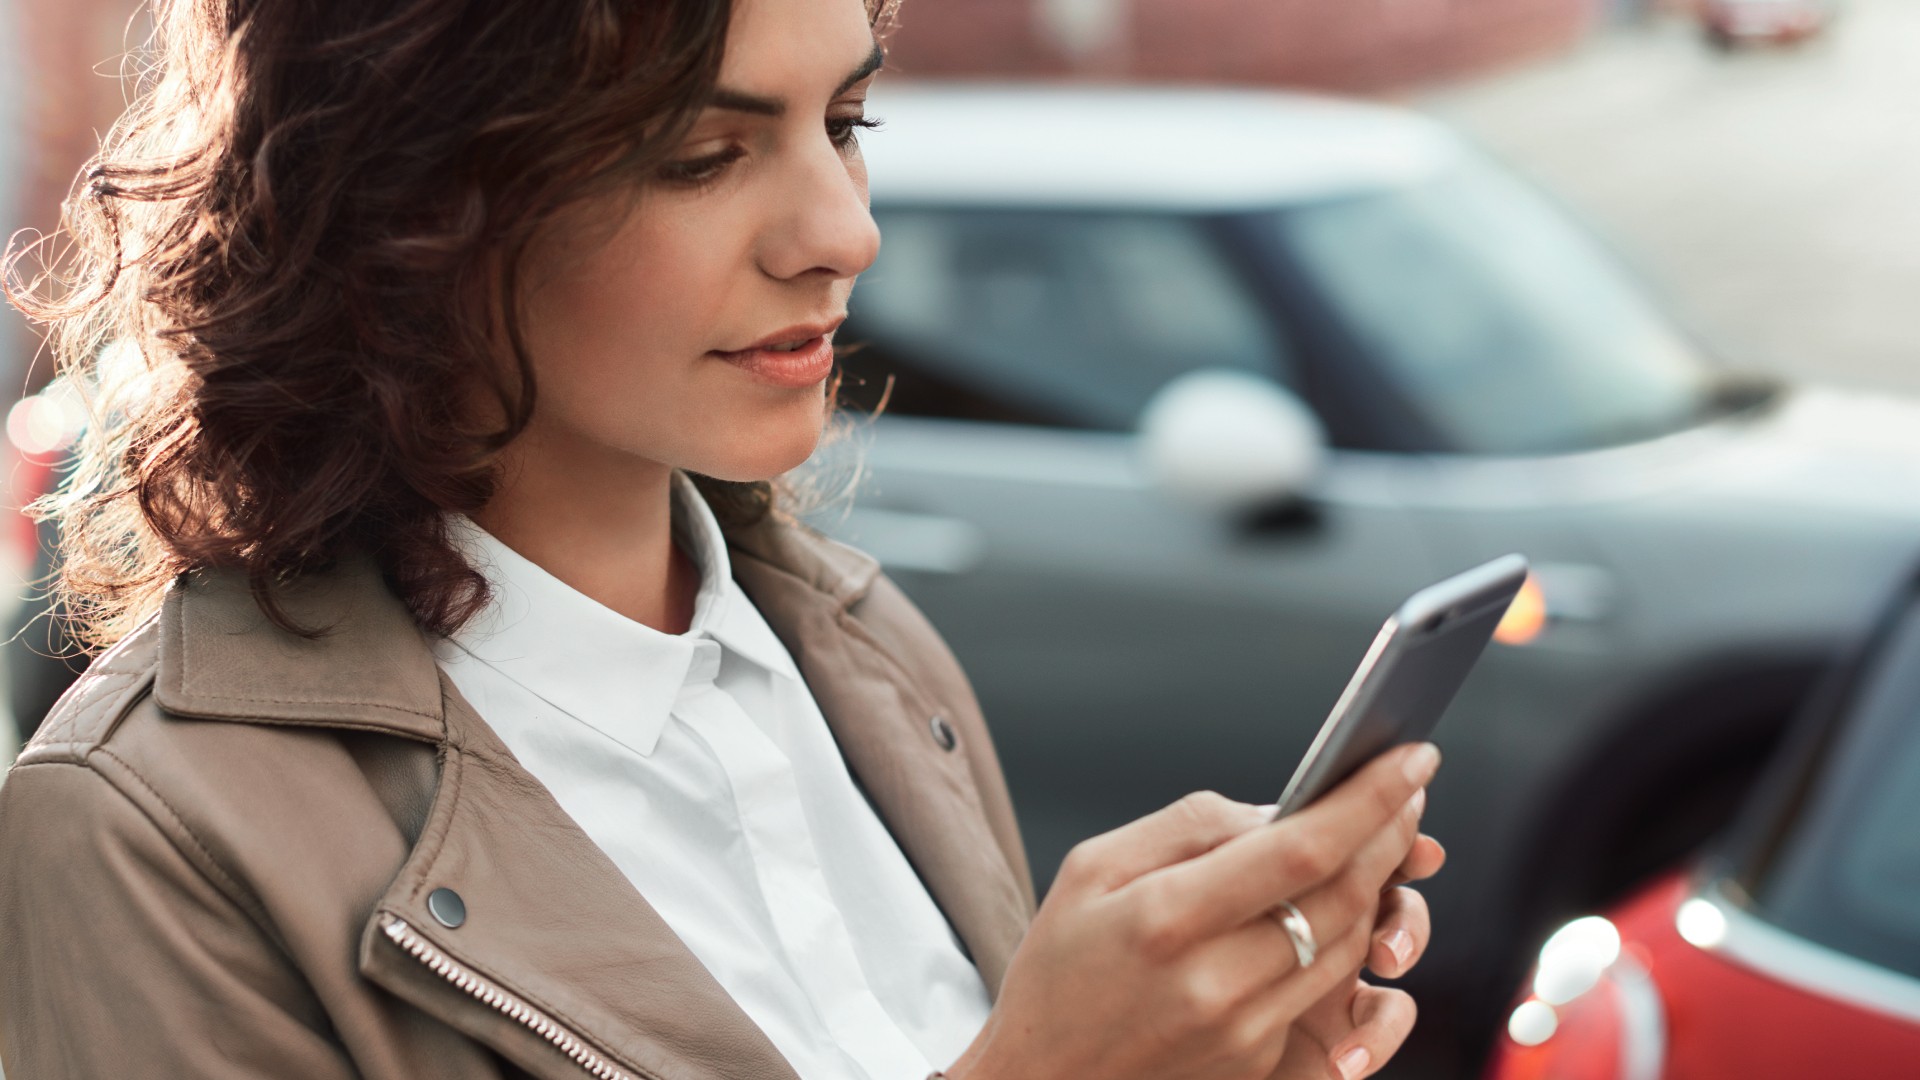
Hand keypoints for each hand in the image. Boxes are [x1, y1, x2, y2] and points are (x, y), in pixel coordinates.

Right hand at [946, 743, 1440, 1079]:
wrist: (1044, 1079)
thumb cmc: (1059, 969)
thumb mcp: (1093, 868)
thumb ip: (1188, 827)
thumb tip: (1275, 809)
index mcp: (1167, 919)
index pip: (1300, 850)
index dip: (1368, 800)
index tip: (1409, 759)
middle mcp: (1214, 981)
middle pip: (1343, 896)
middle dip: (1390, 831)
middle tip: (1407, 787)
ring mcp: (1242, 1029)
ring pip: (1349, 943)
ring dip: (1379, 883)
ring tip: (1379, 834)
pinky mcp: (1257, 1059)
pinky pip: (1326, 986)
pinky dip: (1345, 933)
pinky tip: (1338, 898)